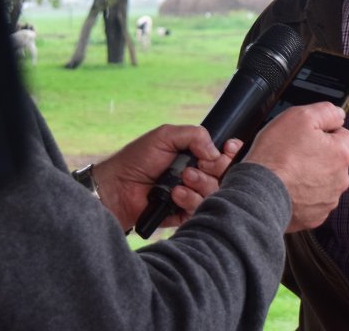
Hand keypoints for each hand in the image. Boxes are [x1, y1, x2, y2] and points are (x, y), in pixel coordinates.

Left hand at [93, 125, 242, 232]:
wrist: (117, 186)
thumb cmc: (137, 158)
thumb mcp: (165, 136)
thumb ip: (195, 135)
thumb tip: (216, 151)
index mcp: (195, 155)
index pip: (225, 156)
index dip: (231, 153)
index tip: (229, 149)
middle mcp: (197, 175)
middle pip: (225, 175)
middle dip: (213, 170)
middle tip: (193, 168)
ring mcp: (192, 195)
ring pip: (215, 193)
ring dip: (200, 185)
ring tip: (180, 181)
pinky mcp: (185, 214)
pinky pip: (201, 210)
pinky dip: (190, 201)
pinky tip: (174, 195)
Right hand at [242, 102, 348, 231]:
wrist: (258, 193)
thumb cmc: (276, 156)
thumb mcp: (299, 116)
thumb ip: (325, 111)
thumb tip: (339, 113)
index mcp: (341, 154)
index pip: (342, 135)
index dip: (322, 131)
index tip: (305, 136)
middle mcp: (340, 180)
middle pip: (332, 159)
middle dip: (317, 155)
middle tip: (293, 153)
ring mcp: (328, 200)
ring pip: (322, 181)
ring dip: (309, 175)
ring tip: (287, 172)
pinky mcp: (314, 216)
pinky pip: (311, 200)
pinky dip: (301, 195)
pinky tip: (287, 188)